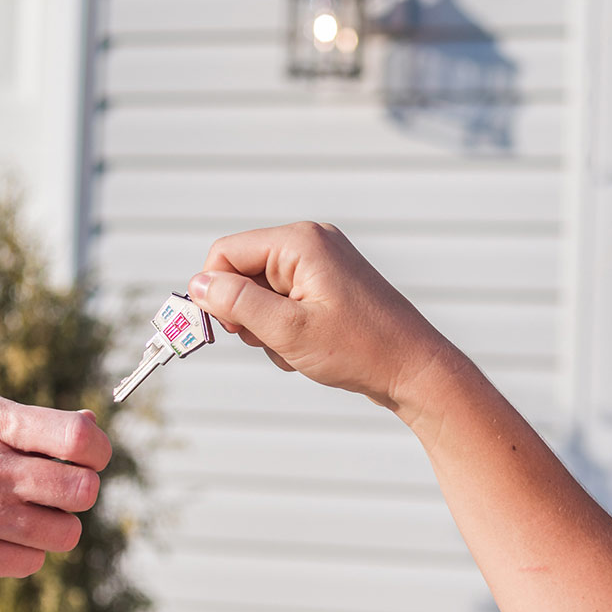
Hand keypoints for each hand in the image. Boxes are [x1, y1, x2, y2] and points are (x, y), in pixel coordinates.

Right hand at [0, 390, 111, 577]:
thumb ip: (30, 419)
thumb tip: (91, 426)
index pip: (76, 439)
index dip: (98, 450)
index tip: (90, 457)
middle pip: (80, 491)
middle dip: (81, 490)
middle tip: (62, 489)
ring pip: (64, 533)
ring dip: (58, 525)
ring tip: (34, 513)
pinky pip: (31, 562)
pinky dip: (29, 551)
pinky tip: (7, 535)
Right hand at [190, 221, 469, 425]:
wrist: (415, 370)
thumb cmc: (359, 349)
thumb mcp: (288, 330)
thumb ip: (237, 304)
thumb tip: (195, 285)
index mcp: (300, 242)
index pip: (226, 252)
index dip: (214, 292)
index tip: (225, 329)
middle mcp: (310, 243)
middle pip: (242, 271)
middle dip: (246, 314)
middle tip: (272, 342)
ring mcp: (322, 263)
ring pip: (261, 292)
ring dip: (266, 327)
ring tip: (296, 349)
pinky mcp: (328, 285)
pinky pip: (284, 302)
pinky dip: (285, 329)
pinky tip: (308, 350)